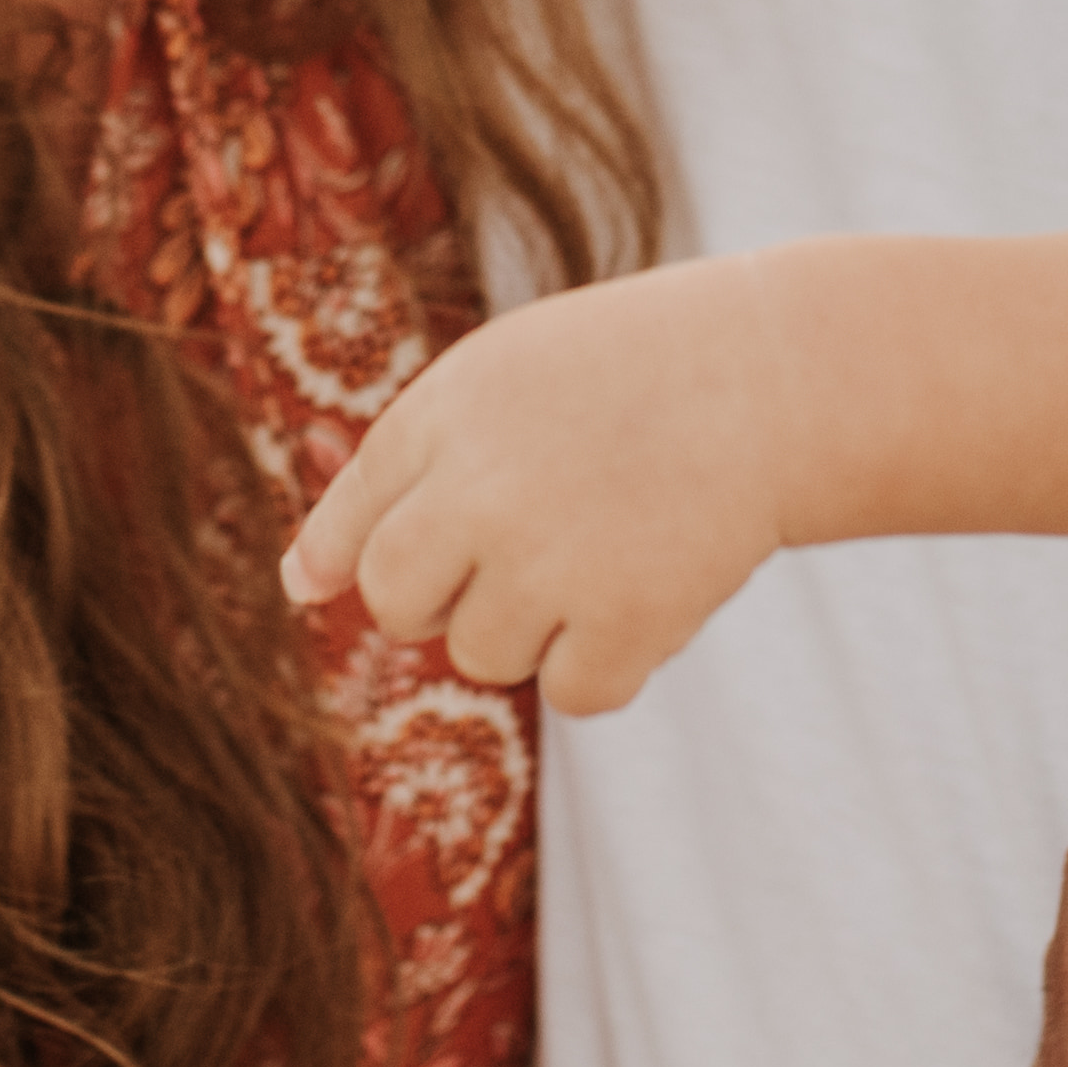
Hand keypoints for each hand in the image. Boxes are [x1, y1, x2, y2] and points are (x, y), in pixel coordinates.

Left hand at [279, 261, 794, 713]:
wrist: (771, 374)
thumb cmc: (627, 372)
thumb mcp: (499, 378)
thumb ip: (399, 469)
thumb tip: (296, 588)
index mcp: (443, 416)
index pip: (353, 523)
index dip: (360, 556)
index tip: (401, 564)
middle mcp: (480, 491)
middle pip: (396, 605)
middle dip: (439, 599)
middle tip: (519, 550)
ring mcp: (552, 561)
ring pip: (482, 656)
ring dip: (535, 626)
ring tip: (605, 544)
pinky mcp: (626, 620)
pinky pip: (571, 694)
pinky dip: (607, 662)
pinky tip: (648, 588)